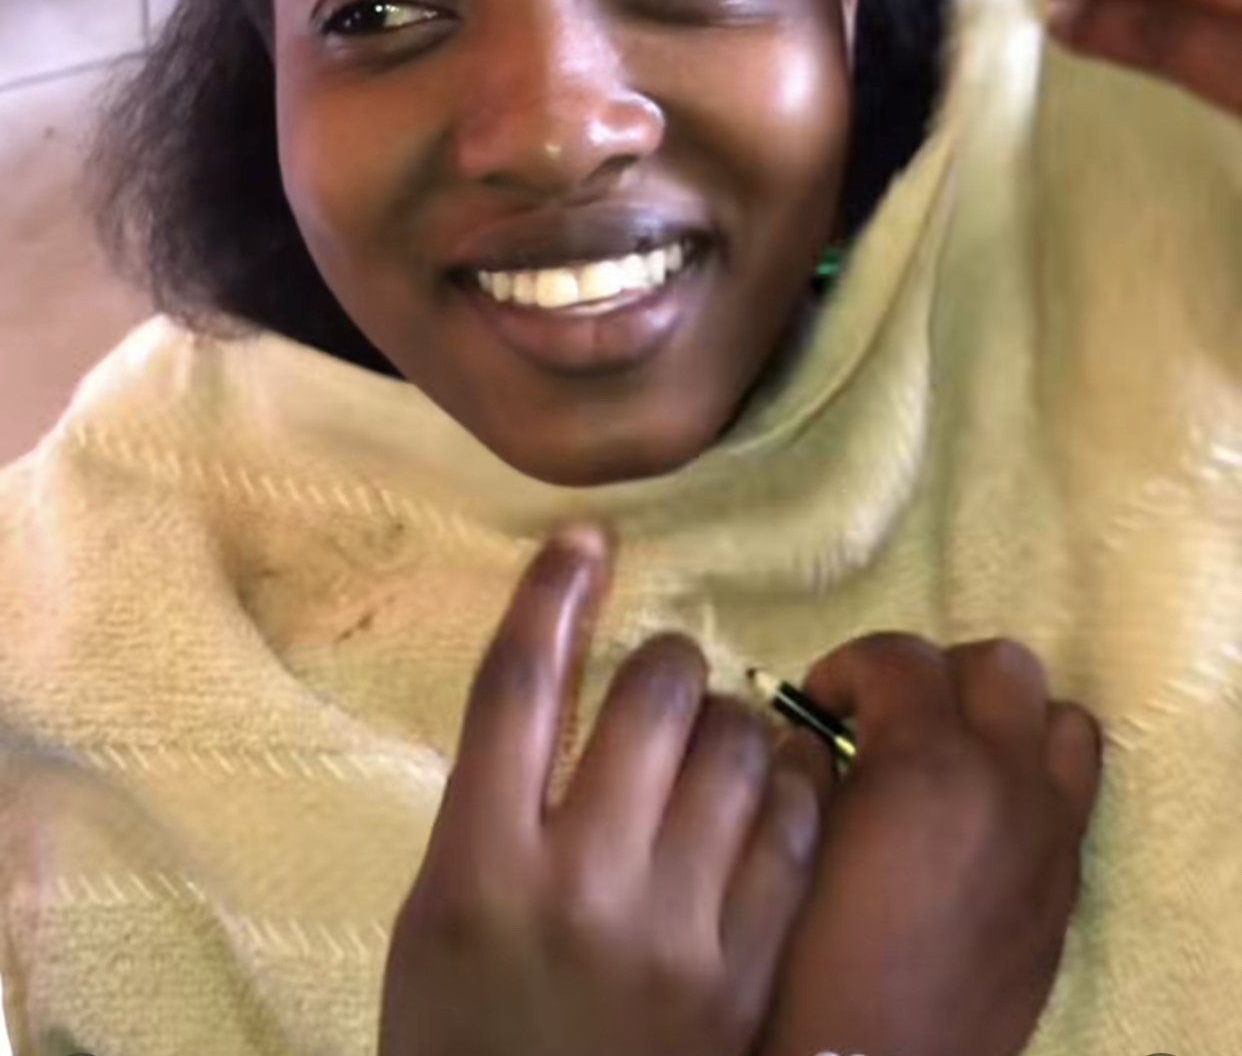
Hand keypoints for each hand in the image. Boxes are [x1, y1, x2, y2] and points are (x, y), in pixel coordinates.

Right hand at [379, 528, 821, 1055]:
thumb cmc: (466, 1043)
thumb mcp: (437, 919)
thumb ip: (491, 809)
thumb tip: (557, 689)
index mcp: (476, 866)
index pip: (517, 686)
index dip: (553, 594)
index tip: (588, 536)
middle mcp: (578, 883)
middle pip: (646, 697)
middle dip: (666, 662)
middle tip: (666, 678)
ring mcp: (674, 933)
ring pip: (735, 747)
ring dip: (732, 717)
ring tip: (719, 737)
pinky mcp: (748, 975)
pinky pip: (791, 830)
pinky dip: (785, 786)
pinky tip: (770, 790)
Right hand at [762, 634, 1101, 1055]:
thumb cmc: (809, 954)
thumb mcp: (790, 838)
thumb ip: (807, 763)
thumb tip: (812, 730)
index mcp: (926, 763)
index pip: (900, 655)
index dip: (847, 666)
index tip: (818, 705)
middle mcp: (1004, 782)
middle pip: (1000, 665)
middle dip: (936, 674)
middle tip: (887, 718)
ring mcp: (1048, 832)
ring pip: (1059, 718)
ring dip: (1004, 718)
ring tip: (952, 754)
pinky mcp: (1066, 881)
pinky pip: (1073, 789)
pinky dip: (1033, 775)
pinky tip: (981, 813)